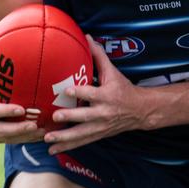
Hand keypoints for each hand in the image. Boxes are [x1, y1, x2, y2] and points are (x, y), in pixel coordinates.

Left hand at [43, 36, 150, 153]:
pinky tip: (53, 150)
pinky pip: (81, 142)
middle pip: (85, 116)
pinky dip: (67, 147)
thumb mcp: (113, 72)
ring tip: (48, 139)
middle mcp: (103, 113)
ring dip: (64, 137)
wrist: (140, 111)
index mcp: (107, 96)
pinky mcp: (98, 135)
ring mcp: (100, 126)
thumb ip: (99, 56)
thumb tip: (87, 36)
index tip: (67, 89)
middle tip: (55, 116)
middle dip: (70, 117)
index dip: (80, 91)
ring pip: (81, 133)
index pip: (92, 93)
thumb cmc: (124, 89)